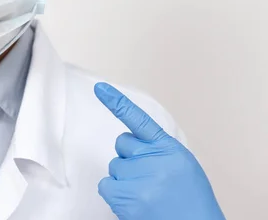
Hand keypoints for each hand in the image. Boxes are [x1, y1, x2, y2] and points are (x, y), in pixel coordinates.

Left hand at [94, 82, 224, 219]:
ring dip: (125, 179)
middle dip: (130, 158)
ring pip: (115, 166)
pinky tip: (134, 202)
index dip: (117, 102)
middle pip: (122, 144)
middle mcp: (153, 159)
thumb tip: (133, 148)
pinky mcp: (126, 197)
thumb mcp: (182, 166)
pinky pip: (106, 185)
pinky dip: (115, 193)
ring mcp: (138, 178)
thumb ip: (158, 152)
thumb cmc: (190, 201)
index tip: (99, 88)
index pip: (139, 119)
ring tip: (147, 195)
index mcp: (169, 148)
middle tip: (149, 178)